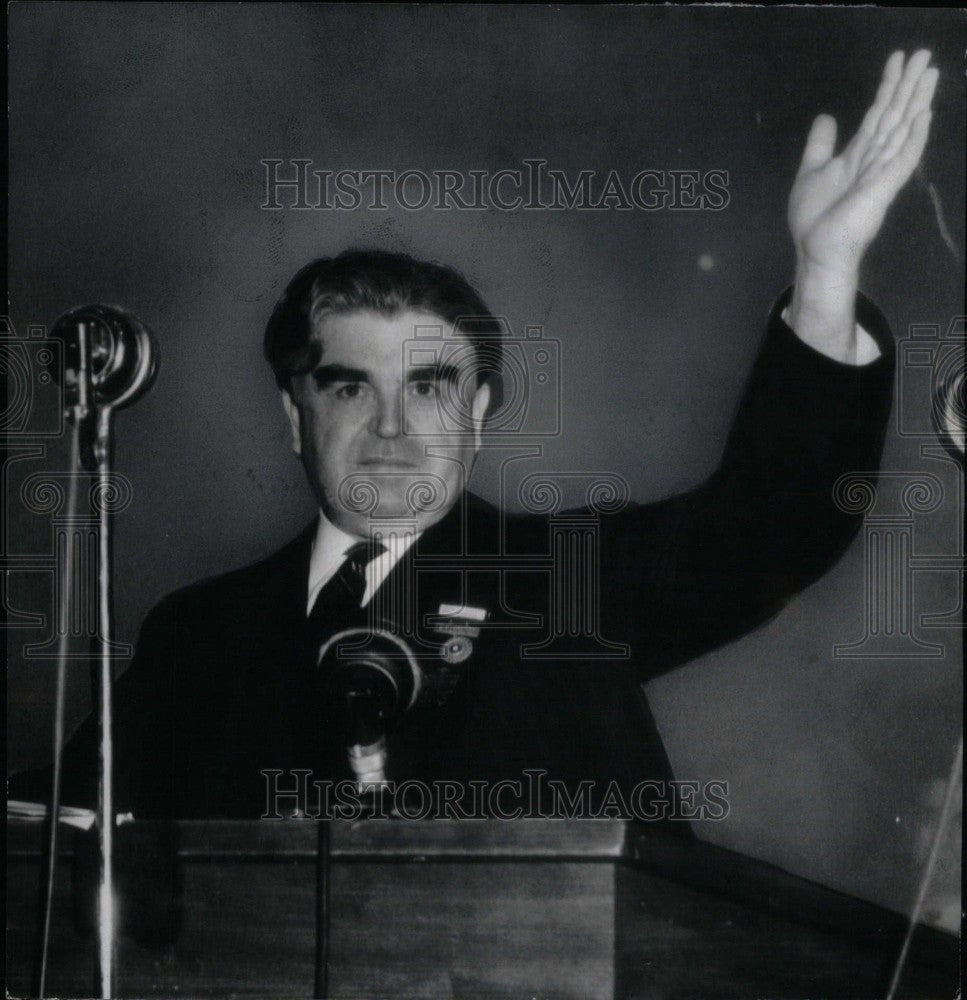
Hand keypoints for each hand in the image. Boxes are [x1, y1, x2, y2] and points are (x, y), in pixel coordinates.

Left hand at [788, 50, 937, 275]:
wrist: (816, 250)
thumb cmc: (814, 218)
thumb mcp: (810, 172)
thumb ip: (820, 146)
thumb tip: (826, 116)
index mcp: (858, 155)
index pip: (877, 114)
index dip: (888, 87)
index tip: (898, 59)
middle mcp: (873, 159)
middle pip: (894, 115)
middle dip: (907, 85)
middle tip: (923, 53)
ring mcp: (881, 173)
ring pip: (902, 129)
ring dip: (916, 101)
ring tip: (929, 72)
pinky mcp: (883, 189)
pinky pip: (902, 160)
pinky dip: (914, 138)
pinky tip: (924, 115)